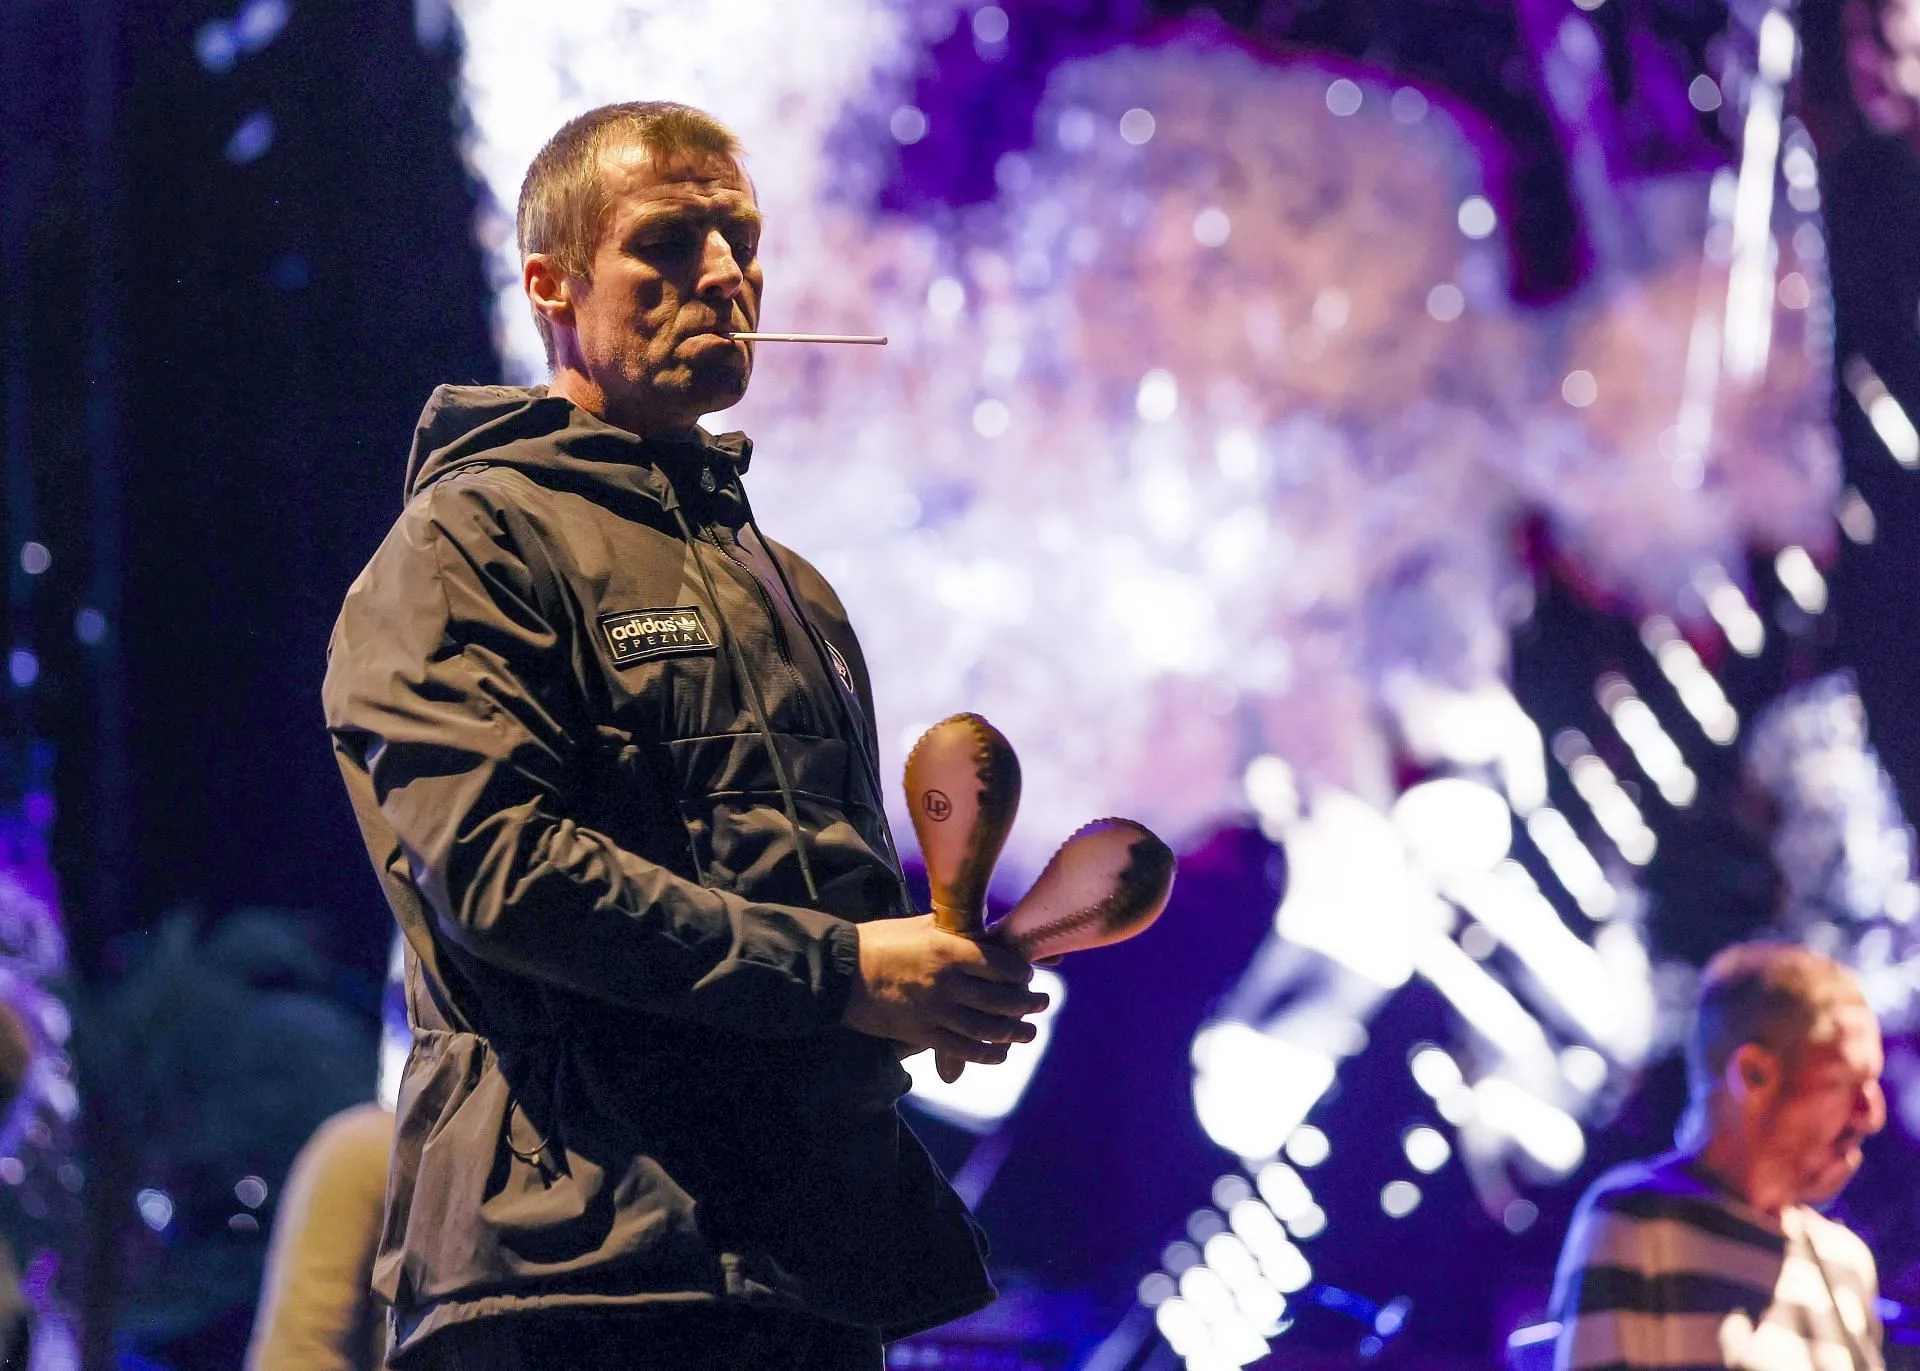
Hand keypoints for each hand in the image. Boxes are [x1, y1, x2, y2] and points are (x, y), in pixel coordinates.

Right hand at [842, 915, 1048, 1067]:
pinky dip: (987, 1054)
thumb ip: (958, 931)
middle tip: (1040, 1004)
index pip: (1001, 966)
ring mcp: (935, 1012)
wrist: (839, 971)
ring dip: (1015, 1032)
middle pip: (1002, 999)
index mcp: (948, 949)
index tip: (1028, 976)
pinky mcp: (921, 1034)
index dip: (1022, 973)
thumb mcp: (922, 925)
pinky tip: (1000, 1053)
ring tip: (1028, 1032)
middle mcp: (947, 982)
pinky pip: (963, 1050)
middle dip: (1028, 1004)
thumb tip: (991, 933)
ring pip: (988, 1028)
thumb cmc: (881, 942)